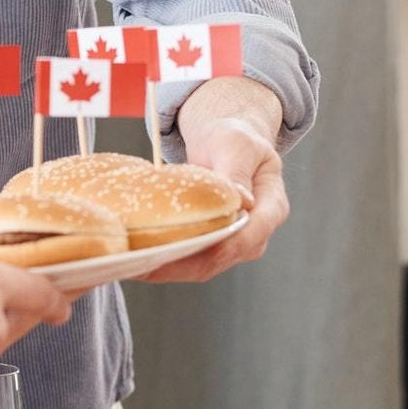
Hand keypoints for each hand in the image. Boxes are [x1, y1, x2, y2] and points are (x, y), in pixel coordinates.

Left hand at [142, 112, 286, 282]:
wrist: (224, 144)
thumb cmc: (232, 139)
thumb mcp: (235, 145)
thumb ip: (237, 171)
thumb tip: (242, 201)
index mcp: (271, 207)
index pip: (249, 236)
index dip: (219, 247)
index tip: (186, 248)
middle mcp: (256, 233)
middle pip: (221, 258)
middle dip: (183, 265)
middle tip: (146, 265)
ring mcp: (234, 243)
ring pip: (203, 266)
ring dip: (169, 269)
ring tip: (136, 266)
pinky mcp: (212, 244)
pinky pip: (190, 261)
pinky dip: (166, 262)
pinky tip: (139, 259)